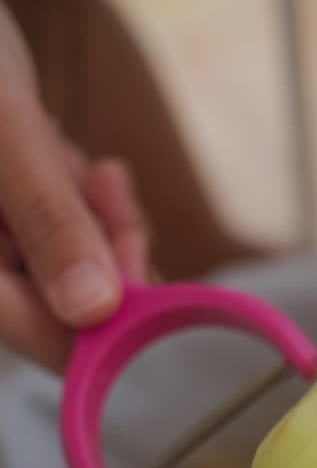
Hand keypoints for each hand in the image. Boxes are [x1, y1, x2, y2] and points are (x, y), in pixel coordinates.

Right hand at [0, 0, 148, 369]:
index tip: (151, 286)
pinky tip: (82, 163)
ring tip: (93, 169)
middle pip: (70, 307)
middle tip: (110, 192)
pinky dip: (89, 202)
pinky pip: (73, 233)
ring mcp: (1, 240)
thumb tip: (93, 309)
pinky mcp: (17, 218)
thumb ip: (49, 218)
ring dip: (102, 221)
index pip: (42, 338)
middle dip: (107, 254)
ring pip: (80, 268)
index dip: (108, 325)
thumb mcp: (8, 130)